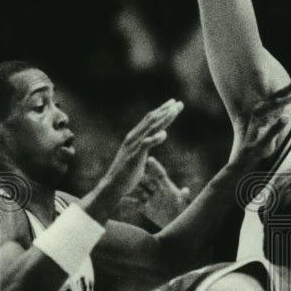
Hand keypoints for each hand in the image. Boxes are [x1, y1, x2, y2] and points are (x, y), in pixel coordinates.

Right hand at [89, 99, 182, 219]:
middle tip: (179, 103)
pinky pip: (145, 145)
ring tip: (174, 112)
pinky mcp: (133, 157)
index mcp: (135, 137)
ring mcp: (133, 147)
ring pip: (150, 129)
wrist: (112, 187)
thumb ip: (146, 145)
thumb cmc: (126, 174)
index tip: (173, 104)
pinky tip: (164, 134)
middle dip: (166, 111)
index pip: (150, 120)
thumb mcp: (138, 155)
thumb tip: (156, 138)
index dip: (162, 111)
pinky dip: (155, 139)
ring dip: (163, 119)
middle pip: (151, 120)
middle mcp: (133, 138)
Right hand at [118, 156, 190, 228]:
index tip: (149, 159)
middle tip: (132, 171)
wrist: (176, 226)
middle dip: (140, 176)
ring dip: (132, 188)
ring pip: (139, 191)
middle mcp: (157, 191)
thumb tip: (186, 190)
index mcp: (167, 187)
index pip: (160, 175)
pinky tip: (120, 199)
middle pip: (147, 181)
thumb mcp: (182, 205)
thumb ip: (183, 197)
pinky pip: (135, 204)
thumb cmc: (182, 214)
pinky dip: (128, 202)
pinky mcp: (146, 209)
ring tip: (124, 184)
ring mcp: (150, 200)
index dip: (155, 167)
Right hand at [234, 72, 290, 168]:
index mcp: (266, 109)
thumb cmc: (261, 140)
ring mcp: (258, 123)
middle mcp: (260, 112)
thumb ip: (279, 114)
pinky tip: (285, 117)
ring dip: (283, 101)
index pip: (281, 93)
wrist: (246, 157)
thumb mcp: (273, 126)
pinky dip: (277, 124)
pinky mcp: (257, 138)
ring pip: (271, 108)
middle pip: (277, 95)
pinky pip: (269, 130)